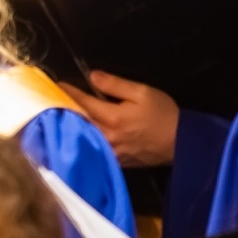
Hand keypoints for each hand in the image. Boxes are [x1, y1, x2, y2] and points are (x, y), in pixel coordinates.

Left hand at [61, 70, 179, 167]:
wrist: (183, 144)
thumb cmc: (163, 114)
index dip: (69, 93)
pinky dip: (85, 138)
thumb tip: (92, 76)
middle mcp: (108, 136)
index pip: (83, 103)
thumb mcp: (142, 92)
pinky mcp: (117, 161)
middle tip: (55, 99)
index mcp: (113, 118)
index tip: (58, 85)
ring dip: (73, 125)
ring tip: (63, 114)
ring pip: (85, 136)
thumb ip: (115, 85)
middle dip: (66, 109)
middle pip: (79, 122)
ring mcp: (111, 152)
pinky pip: (95, 149)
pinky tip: (80, 131)